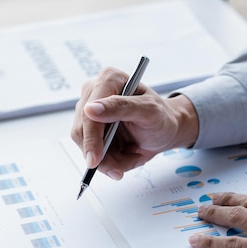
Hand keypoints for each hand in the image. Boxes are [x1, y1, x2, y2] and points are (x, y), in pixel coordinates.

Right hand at [71, 66, 197, 179]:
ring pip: (85, 147)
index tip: (95, 160)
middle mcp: (94, 94)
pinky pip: (92, 154)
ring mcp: (90, 114)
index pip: (88, 113)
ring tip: (131, 156)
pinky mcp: (91, 132)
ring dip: (108, 161)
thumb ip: (121, 107)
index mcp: (108, 79)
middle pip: (81, 132)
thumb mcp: (149, 111)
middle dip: (102, 155)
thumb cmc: (160, 117)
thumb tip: (90, 109)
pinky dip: (110, 162)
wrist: (164, 131)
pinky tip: (126, 155)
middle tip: (120, 168)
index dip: (91, 138)